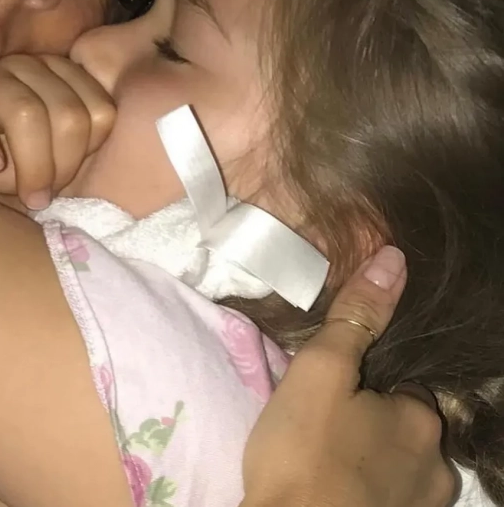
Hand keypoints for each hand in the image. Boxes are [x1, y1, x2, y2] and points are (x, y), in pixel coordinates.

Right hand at [0, 54, 114, 209]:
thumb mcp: (44, 170)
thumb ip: (78, 160)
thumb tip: (123, 177)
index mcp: (59, 80)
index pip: (99, 110)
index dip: (85, 154)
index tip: (61, 184)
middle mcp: (25, 69)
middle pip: (67, 112)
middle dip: (59, 165)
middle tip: (39, 197)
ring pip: (24, 109)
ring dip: (28, 162)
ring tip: (19, 191)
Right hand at [242, 247, 454, 506]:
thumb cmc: (302, 455)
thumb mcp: (319, 371)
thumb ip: (356, 316)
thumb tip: (393, 259)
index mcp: (424, 419)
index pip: (402, 384)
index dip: (364, 382)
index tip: (329, 390)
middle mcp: (439, 467)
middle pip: (402, 426)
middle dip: (370, 422)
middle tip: (319, 423)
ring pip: (397, 467)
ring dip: (369, 460)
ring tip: (321, 458)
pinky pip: (386, 499)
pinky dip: (364, 491)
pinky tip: (331, 487)